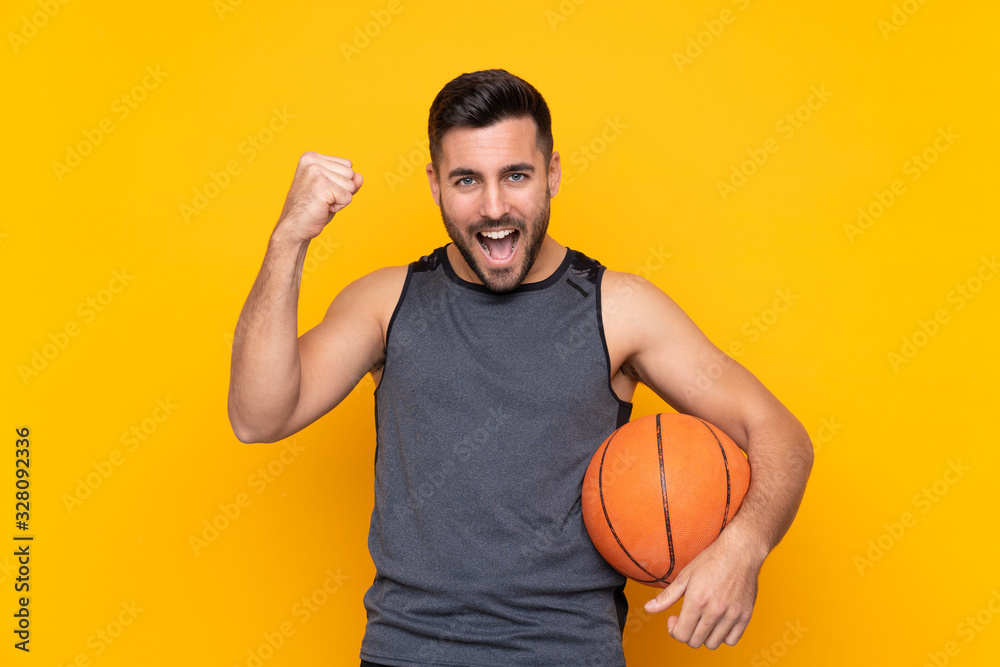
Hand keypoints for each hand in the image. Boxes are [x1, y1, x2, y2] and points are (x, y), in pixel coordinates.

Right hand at [274, 152, 362, 242]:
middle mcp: (312, 161)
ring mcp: (316, 172)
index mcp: (311, 157)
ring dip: (339, 199)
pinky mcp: (322, 186)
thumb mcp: (331, 190)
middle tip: (321, 199)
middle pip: (350, 173)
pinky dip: (338, 207)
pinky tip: (322, 208)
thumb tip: (359, 176)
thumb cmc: (312, 209)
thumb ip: (346, 181)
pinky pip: (347, 197)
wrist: (294, 227)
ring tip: (321, 203)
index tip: (322, 191)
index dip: (340, 182)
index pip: (347, 165)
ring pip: (350, 185)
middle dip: (341, 190)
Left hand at [642, 530, 762, 648]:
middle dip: (686, 634)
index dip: (673, 630)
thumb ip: (666, 596)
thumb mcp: (685, 576)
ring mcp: (732, 615)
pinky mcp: (745, 616)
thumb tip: (648, 608)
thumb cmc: (712, 560)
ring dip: (704, 636)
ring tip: (702, 620)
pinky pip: (732, 640)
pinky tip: (718, 622)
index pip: (681, 635)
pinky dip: (723, 636)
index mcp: (697, 600)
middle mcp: (715, 610)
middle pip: (695, 642)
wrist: (740, 551)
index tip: (674, 618)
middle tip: (687, 619)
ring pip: (713, 644)